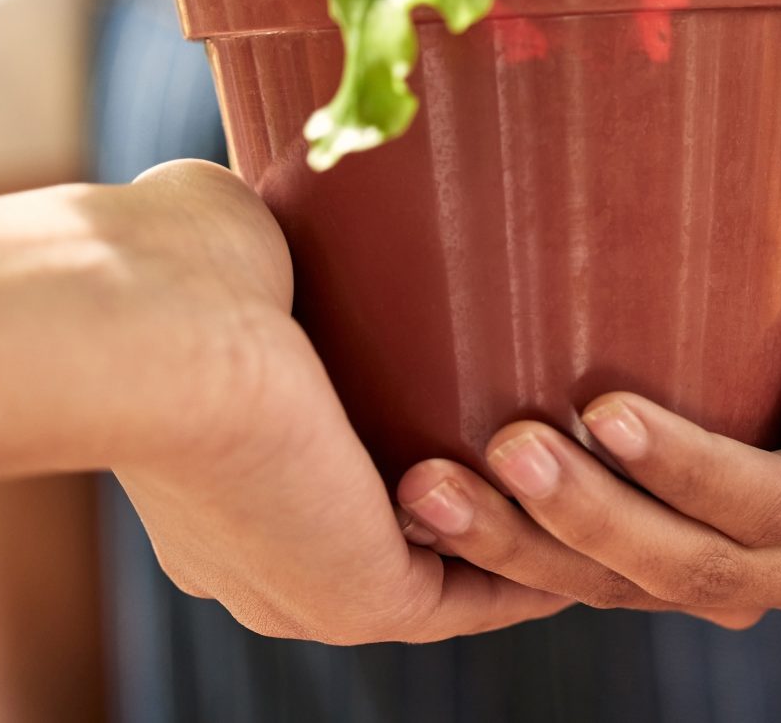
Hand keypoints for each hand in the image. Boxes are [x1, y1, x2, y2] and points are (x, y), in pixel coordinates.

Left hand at [75, 160, 571, 642]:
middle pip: (419, 545)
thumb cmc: (169, 265)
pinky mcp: (370, 599)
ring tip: (625, 441)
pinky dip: (559, 541)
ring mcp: (316, 590)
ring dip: (551, 515)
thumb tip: (323, 181)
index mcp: (225, 485)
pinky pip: (495, 588)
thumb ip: (287, 240)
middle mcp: (267, 561)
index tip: (501, 386)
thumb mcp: (237, 243)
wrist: (155, 326)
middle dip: (507, 494)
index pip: (353, 486)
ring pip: (469, 569)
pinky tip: (620, 481)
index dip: (434, 443)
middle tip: (590, 427)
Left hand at [390, 225, 780, 627]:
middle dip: (590, 517)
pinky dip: (514, 558)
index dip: (686, 470)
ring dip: (526, 551)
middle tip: (503, 447)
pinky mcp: (672, 580)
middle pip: (695, 568)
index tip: (602, 409)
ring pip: (630, 593)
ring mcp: (746, 586)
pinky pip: (595, 587)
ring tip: (435, 493)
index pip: (770, 503)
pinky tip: (437, 518)